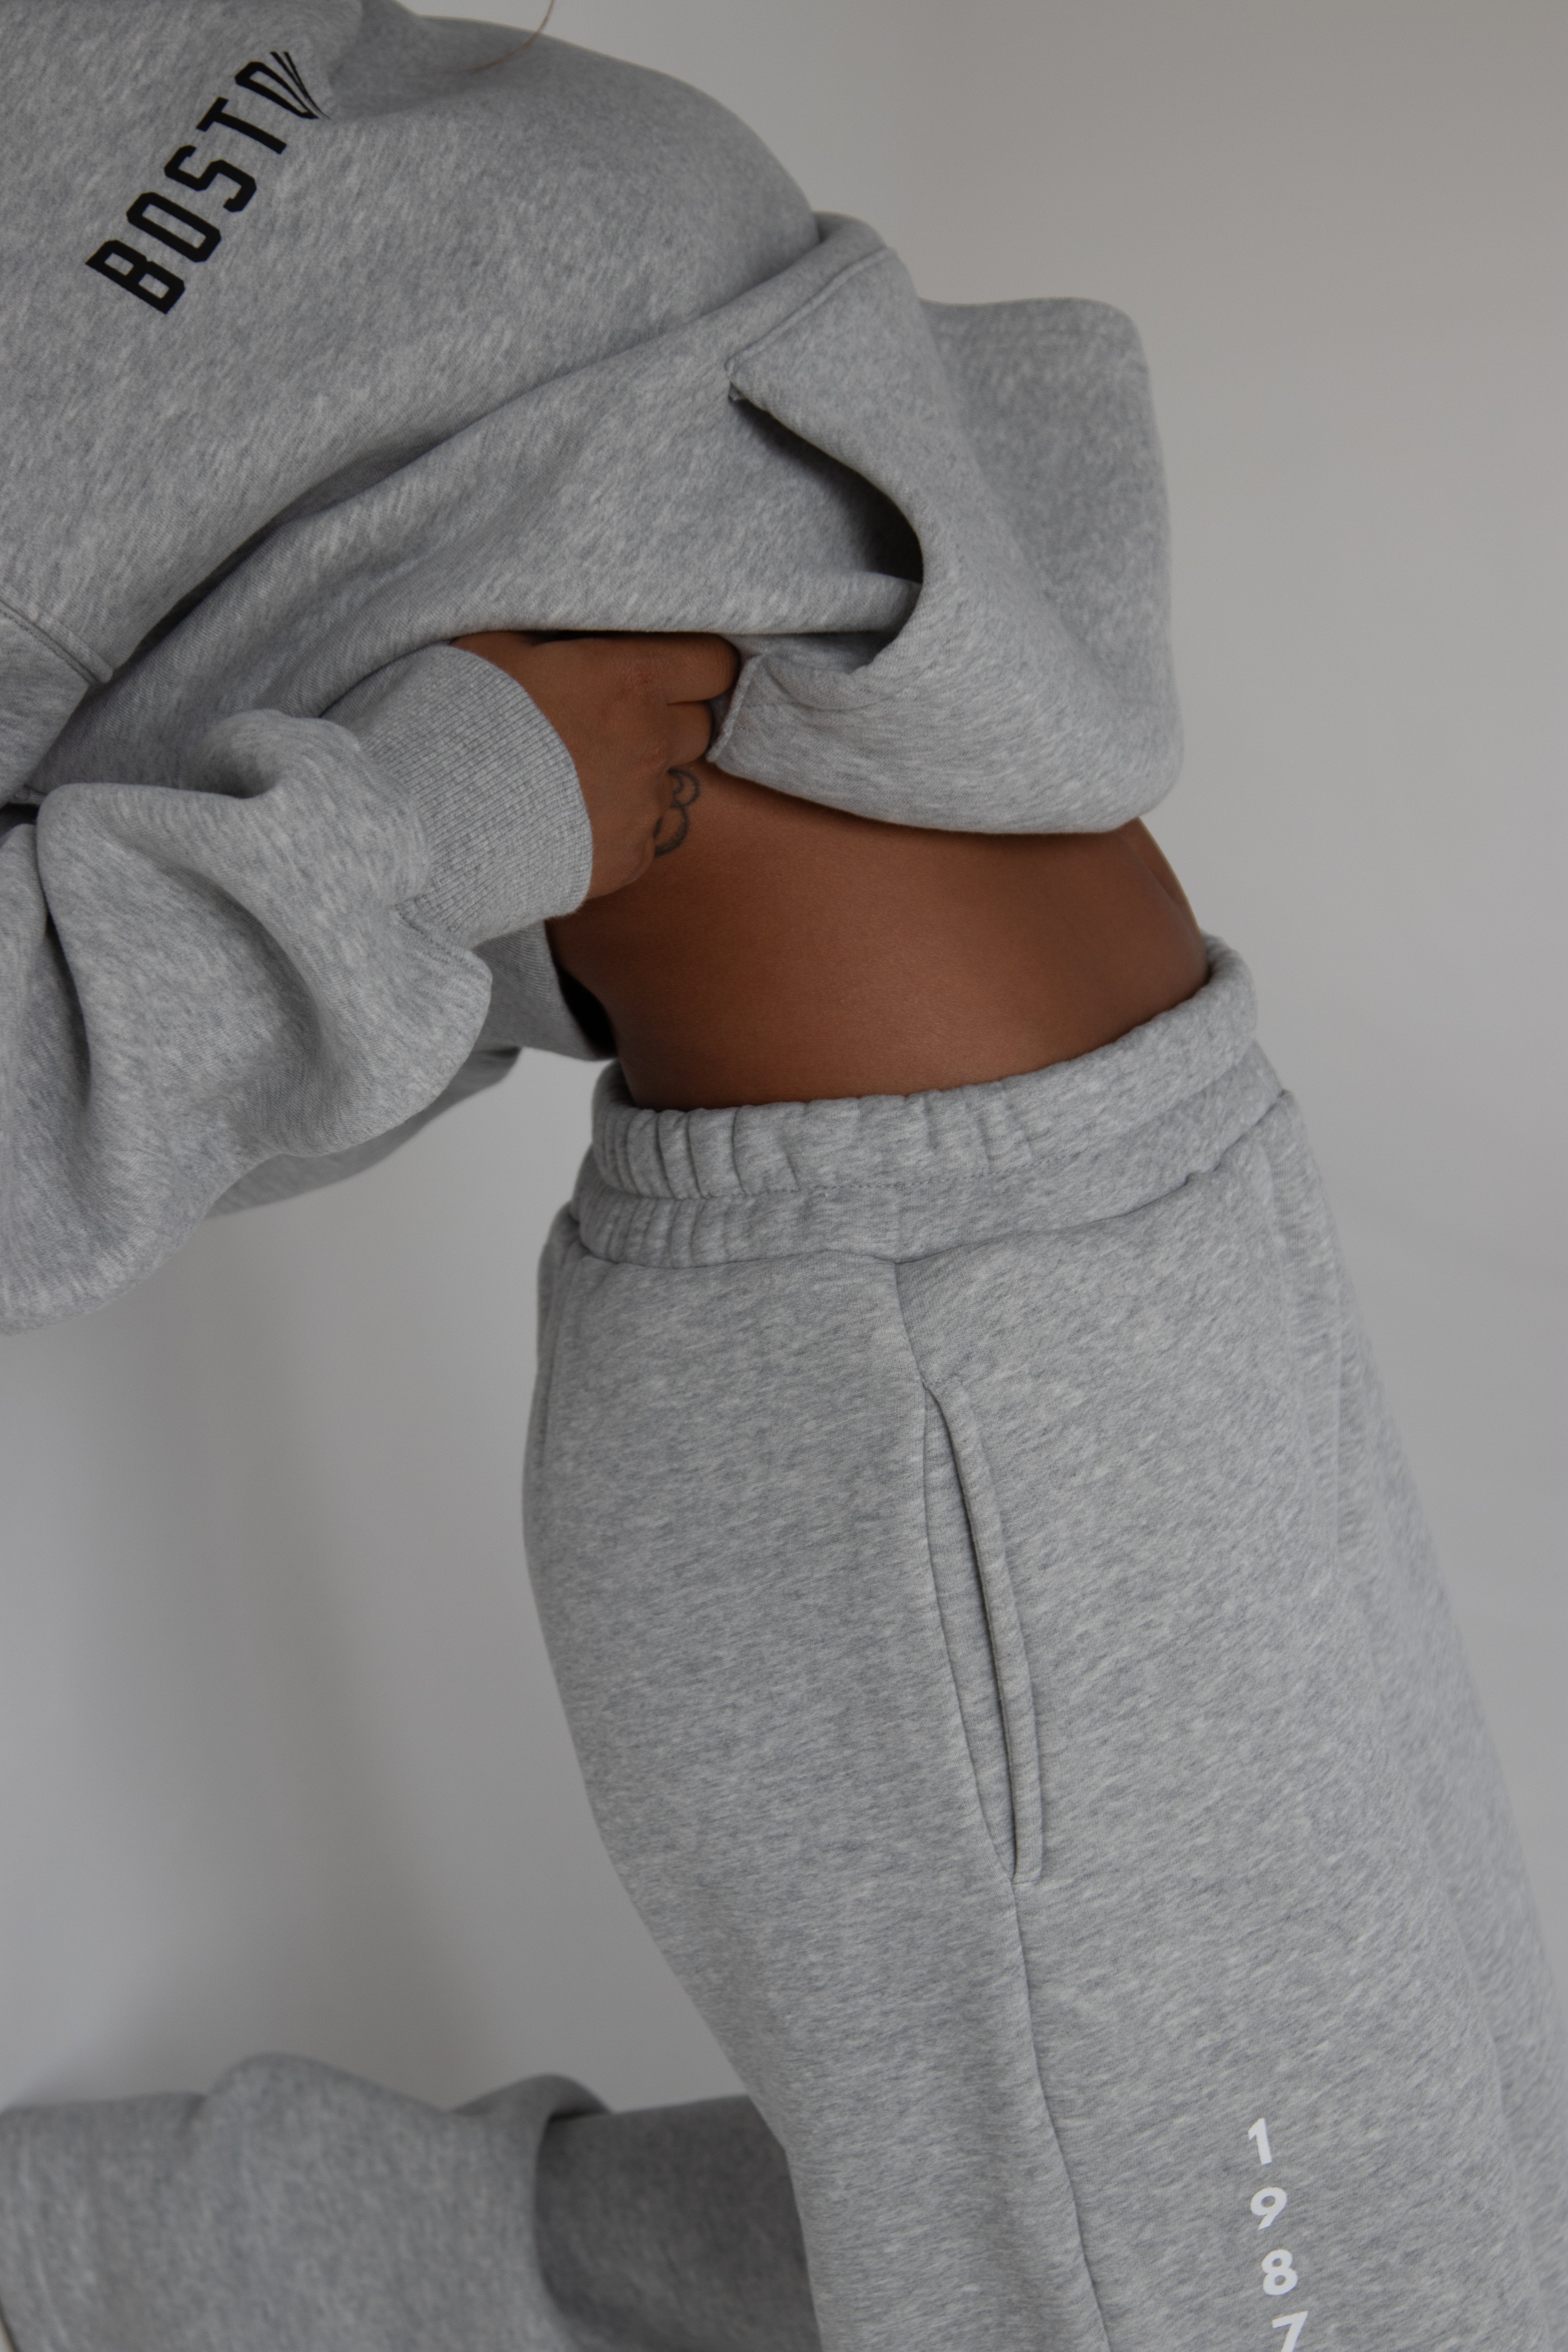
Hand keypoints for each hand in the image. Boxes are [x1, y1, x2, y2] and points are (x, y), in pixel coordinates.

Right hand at [452, 630, 738, 898]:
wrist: (433, 819)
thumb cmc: (457, 716)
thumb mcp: (497, 640)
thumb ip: (556, 629)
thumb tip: (577, 618)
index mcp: (629, 680)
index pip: (712, 663)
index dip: (696, 662)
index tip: (674, 666)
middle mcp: (650, 744)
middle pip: (699, 723)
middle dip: (668, 716)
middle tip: (613, 718)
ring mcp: (643, 808)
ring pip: (664, 781)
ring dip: (634, 774)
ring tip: (573, 776)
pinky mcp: (628, 860)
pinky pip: (639, 836)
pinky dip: (612, 827)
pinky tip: (565, 820)